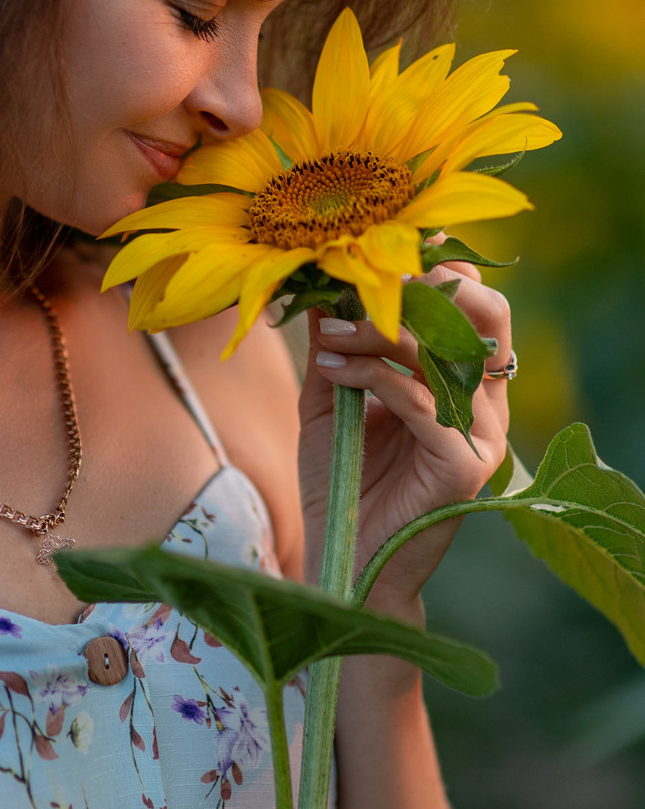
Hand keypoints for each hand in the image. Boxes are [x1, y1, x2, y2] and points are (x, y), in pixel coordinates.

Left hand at [296, 254, 510, 612]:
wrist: (344, 561)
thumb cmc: (342, 482)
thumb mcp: (330, 401)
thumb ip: (333, 349)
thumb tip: (321, 290)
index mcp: (461, 382)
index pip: (474, 306)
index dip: (439, 269)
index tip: (386, 247)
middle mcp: (483, 403)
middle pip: (486, 315)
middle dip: (430, 287)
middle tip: (375, 283)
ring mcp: (481, 435)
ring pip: (447, 352)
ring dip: (381, 331)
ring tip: (333, 333)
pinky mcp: (464, 466)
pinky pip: (421, 400)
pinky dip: (373, 374)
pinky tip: (335, 368)